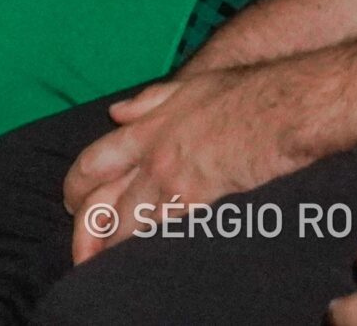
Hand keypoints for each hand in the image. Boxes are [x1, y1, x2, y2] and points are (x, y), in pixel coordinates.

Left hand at [64, 65, 318, 261]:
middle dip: (85, 232)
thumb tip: (118, 111)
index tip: (72, 202)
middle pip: (100, 202)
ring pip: (125, 225)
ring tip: (105, 271)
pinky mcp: (196, 202)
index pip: (93, 161)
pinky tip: (147, 265)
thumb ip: (150, 101)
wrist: (284, 105)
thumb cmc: (248, 91)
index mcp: (148, 126)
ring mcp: (172, 180)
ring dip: (112, 249)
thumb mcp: (191, 85)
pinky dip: (147, 252)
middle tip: (81, 254)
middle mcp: (152, 155)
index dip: (76, 187)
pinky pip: (159, 236)